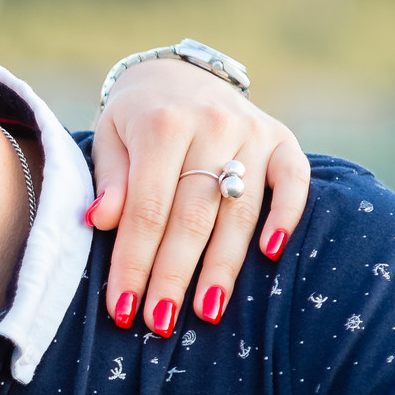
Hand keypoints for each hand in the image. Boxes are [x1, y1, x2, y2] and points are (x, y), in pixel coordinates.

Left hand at [90, 57, 309, 335]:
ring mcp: (252, 131)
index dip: (135, 261)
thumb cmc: (134, 120)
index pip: (147, 209)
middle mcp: (212, 124)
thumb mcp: (108, 138)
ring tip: (207, 311)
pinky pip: (294, 180)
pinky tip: (269, 254)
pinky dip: (285, 216)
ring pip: (239, 210)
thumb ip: (110, 180)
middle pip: (192, 216)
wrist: (178, 73)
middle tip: (160, 322)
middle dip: (174, 275)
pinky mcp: (282, 138)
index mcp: (162, 124)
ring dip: (223, 265)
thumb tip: (101, 221)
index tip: (123, 308)